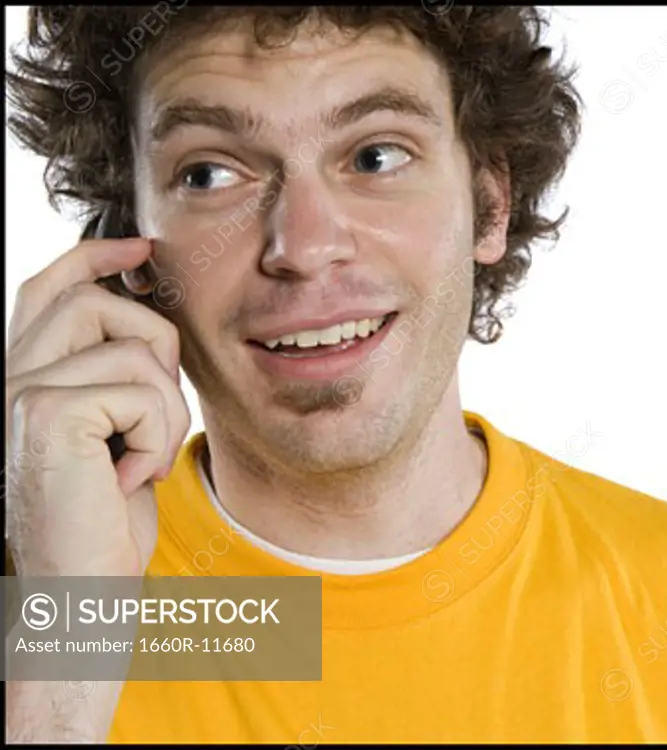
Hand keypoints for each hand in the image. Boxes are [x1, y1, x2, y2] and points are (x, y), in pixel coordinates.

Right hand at [4, 236, 190, 577]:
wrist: (82, 586)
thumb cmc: (107, 515)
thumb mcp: (117, 433)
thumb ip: (117, 376)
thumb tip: (148, 312)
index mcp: (24, 375)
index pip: (48, 289)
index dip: (94, 257)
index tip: (141, 248)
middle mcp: (11, 376)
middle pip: (100, 302)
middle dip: (157, 347)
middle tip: (156, 415)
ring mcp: (21, 391)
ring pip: (138, 350)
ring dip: (166, 410)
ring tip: (143, 457)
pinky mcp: (48, 413)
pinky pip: (145, 391)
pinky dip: (159, 435)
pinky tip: (131, 475)